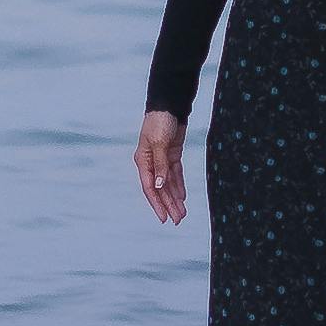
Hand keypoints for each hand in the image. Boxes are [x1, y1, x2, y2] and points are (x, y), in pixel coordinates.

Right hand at [135, 110, 188, 224]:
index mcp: (143, 161)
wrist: (170, 106)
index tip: (164, 218)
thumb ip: (160, 165)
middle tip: (178, 220)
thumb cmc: (160, 121)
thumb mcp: (159, 143)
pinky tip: (183, 197)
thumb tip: (159, 185)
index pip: (150, 188)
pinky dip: (179, 186)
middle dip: (169, 205)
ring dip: (175, 198)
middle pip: (160, 189)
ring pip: (168, 184)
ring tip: (182, 214)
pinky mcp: (171, 155)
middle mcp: (151, 163)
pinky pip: (175, 175)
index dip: (157, 204)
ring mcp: (161, 159)